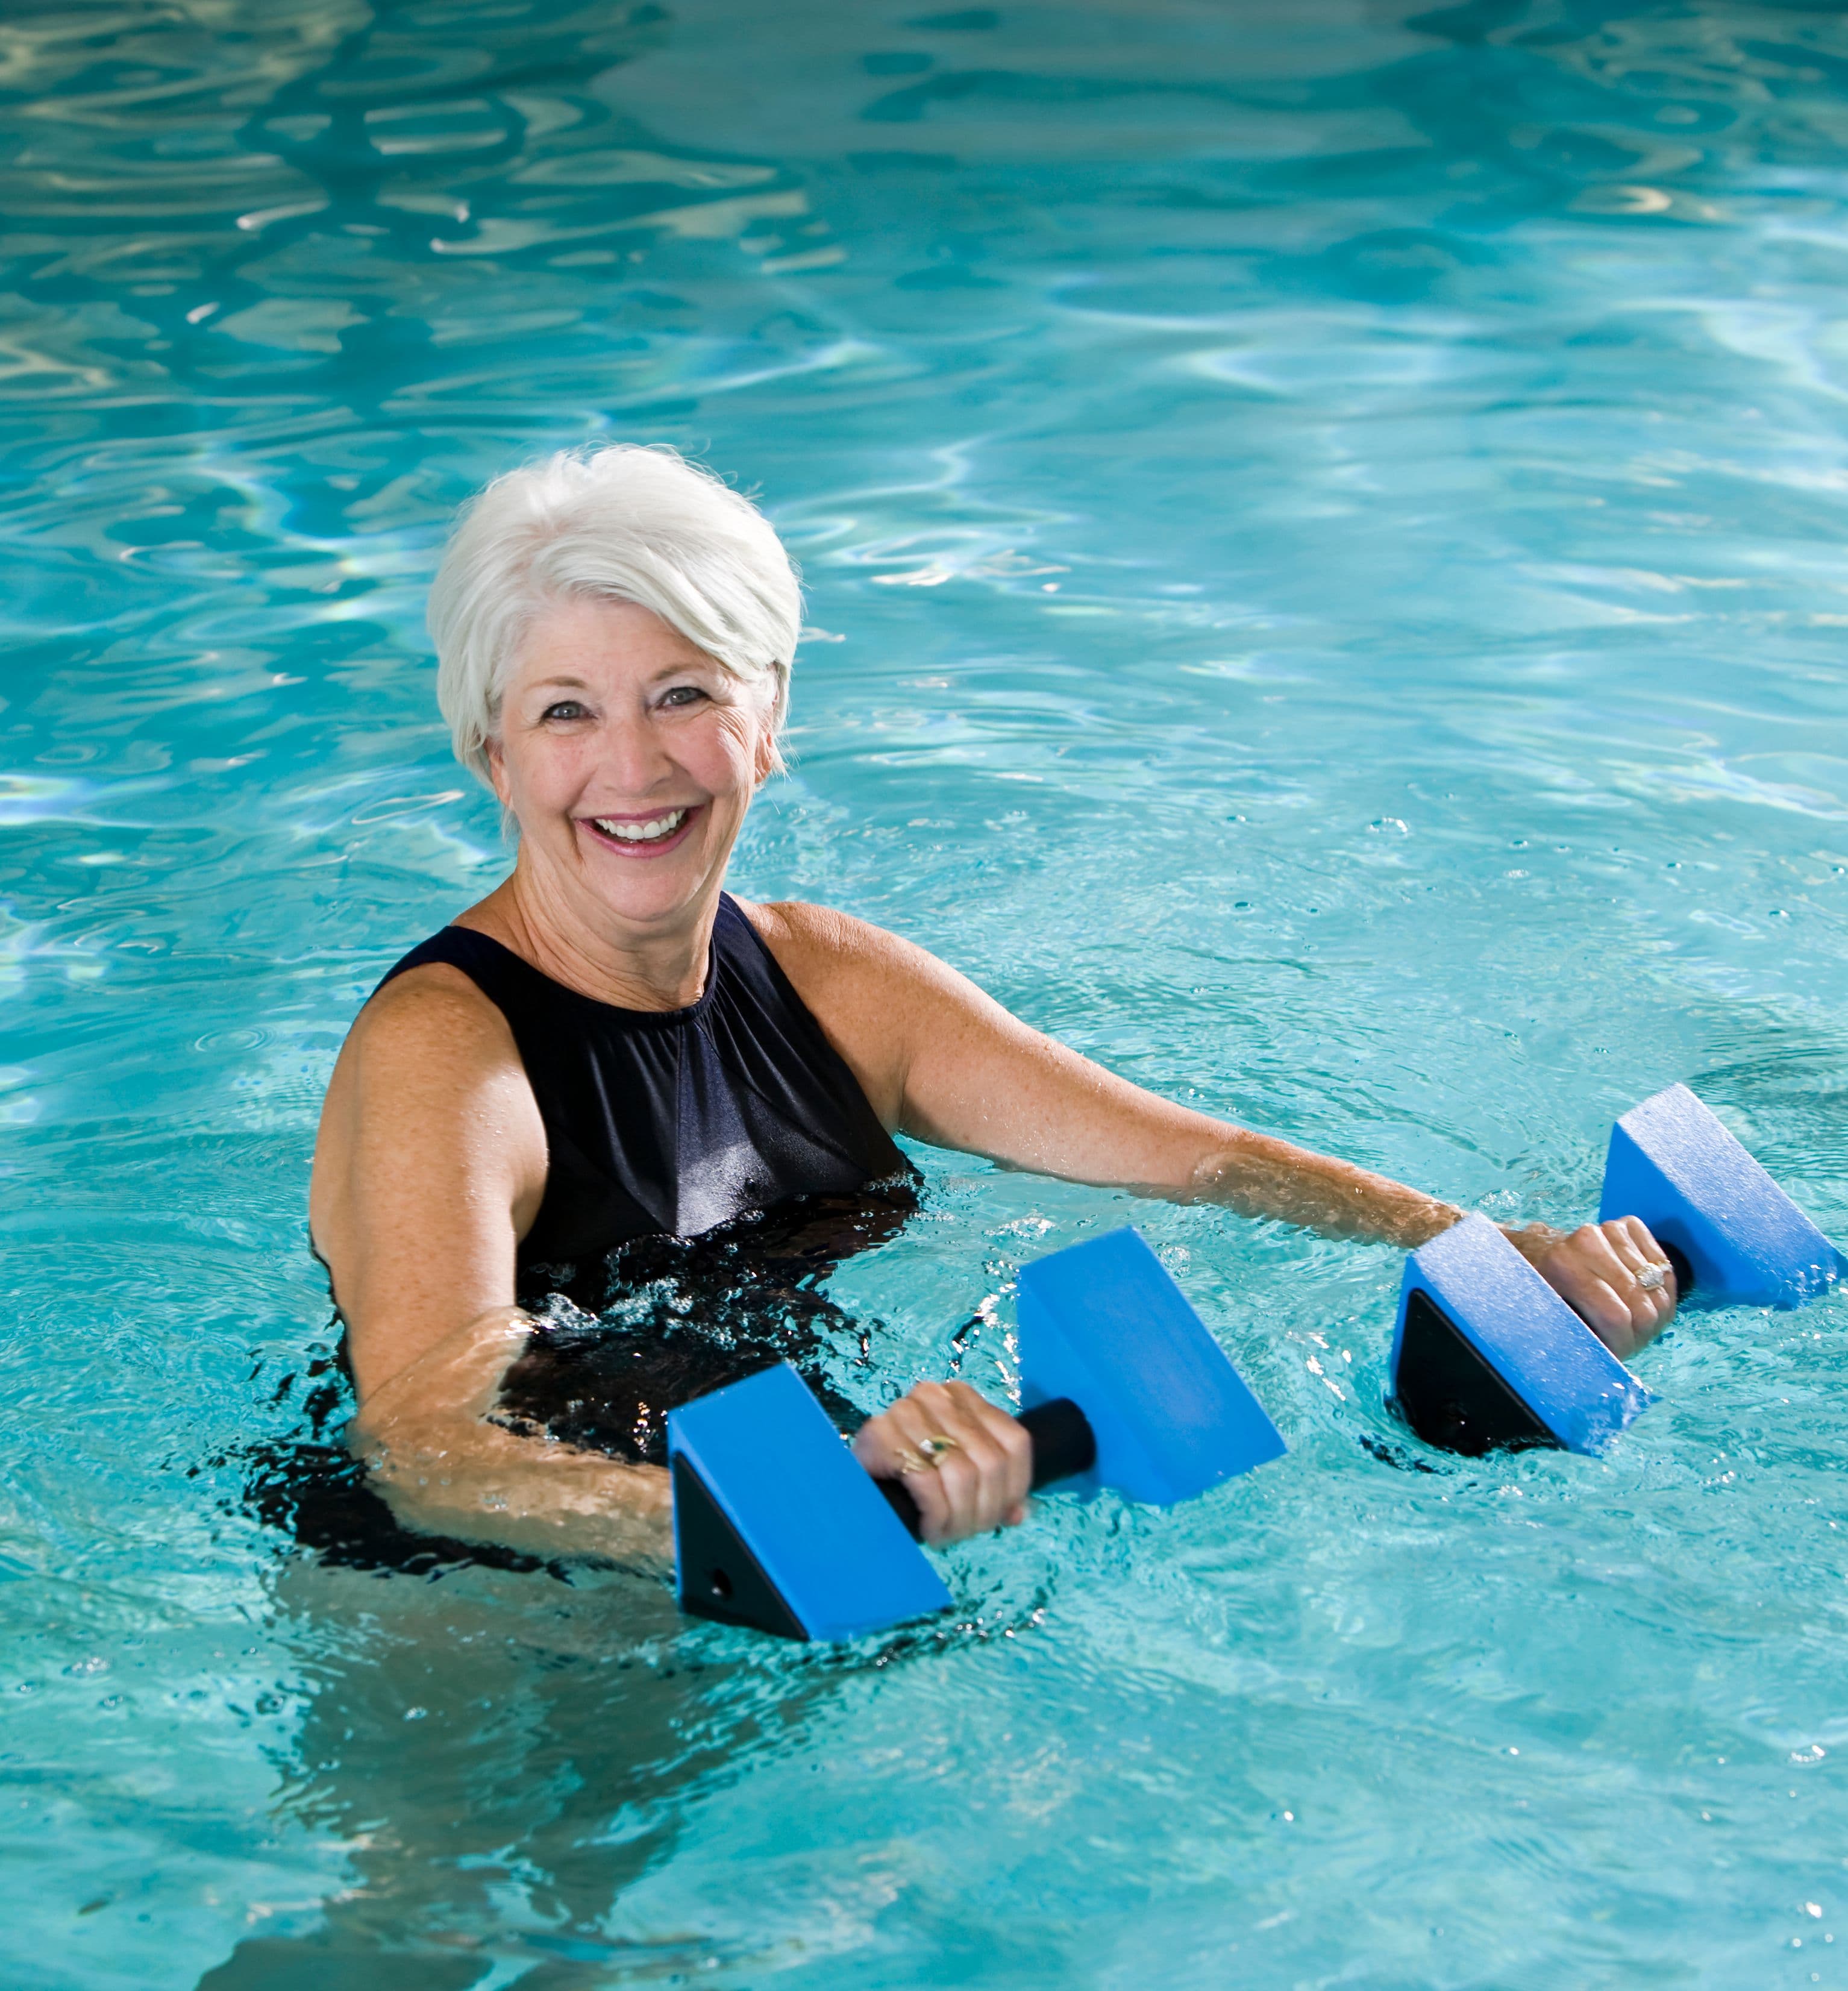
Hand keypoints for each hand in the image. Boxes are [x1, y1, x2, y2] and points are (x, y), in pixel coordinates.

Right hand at [851, 1379, 1032, 1545]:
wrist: (846, 1478)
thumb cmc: (909, 1476)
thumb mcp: (957, 1473)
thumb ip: (993, 1487)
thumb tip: (1022, 1513)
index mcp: (965, 1398)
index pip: (1014, 1443)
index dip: (1015, 1489)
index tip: (1001, 1517)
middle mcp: (938, 1396)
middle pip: (990, 1463)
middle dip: (983, 1511)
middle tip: (965, 1534)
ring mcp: (907, 1411)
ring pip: (962, 1475)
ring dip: (959, 1519)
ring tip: (947, 1535)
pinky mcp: (880, 1434)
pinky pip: (927, 1483)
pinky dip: (936, 1516)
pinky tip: (930, 1530)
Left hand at [1512, 1216, 1677, 1359]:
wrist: (1545, 1258)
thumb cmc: (1550, 1296)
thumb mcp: (1553, 1318)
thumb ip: (1576, 1335)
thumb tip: (1601, 1363)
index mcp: (1563, 1265)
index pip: (1616, 1316)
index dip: (1624, 1342)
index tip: (1619, 1353)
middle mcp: (1586, 1240)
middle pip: (1641, 1304)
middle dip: (1641, 1331)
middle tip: (1630, 1340)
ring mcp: (1610, 1229)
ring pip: (1658, 1287)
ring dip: (1654, 1311)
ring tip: (1635, 1321)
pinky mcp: (1629, 1224)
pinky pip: (1664, 1266)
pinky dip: (1661, 1287)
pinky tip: (1644, 1296)